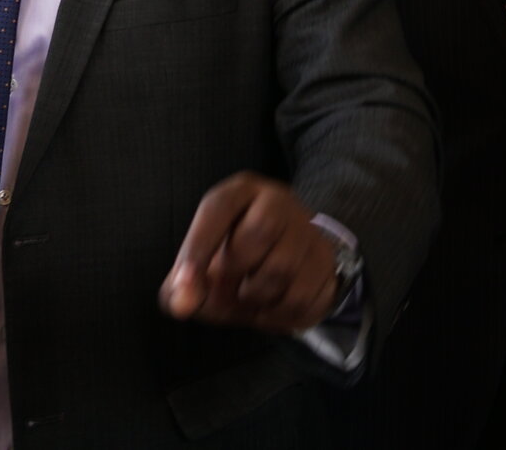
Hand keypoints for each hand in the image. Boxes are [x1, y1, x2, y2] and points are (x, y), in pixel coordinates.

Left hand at [159, 172, 341, 335]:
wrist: (288, 266)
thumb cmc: (235, 260)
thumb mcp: (200, 266)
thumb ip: (180, 285)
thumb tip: (182, 302)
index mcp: (241, 193)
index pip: (219, 208)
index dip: (199, 247)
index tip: (184, 287)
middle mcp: (279, 202)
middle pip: (261, 231)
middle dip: (237, 269)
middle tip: (229, 284)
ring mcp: (307, 231)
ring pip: (282, 267)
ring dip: (255, 296)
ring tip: (248, 296)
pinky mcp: (325, 261)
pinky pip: (300, 296)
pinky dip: (277, 313)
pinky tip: (270, 306)